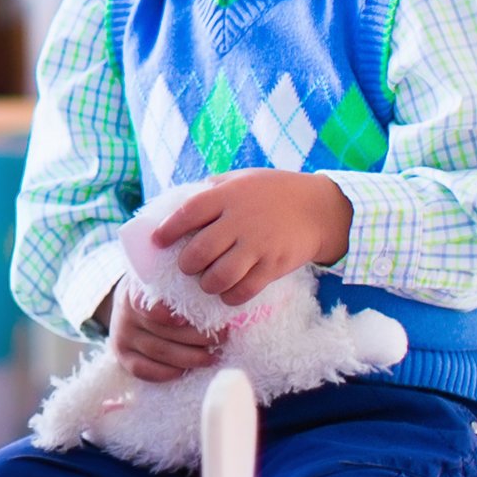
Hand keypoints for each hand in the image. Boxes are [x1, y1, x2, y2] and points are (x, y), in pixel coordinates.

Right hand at [109, 287, 218, 383]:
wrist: (131, 306)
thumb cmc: (160, 293)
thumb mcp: (166, 281)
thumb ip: (183, 286)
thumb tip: (217, 296)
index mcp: (136, 290)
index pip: (142, 302)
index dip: (162, 313)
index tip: (184, 319)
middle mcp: (126, 313)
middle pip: (160, 331)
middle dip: (195, 337)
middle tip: (221, 338)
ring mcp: (122, 336)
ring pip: (157, 352)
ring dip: (188, 357)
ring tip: (212, 357)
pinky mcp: (122, 356)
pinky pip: (142, 370)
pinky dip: (165, 373)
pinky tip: (184, 371)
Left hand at [150, 168, 353, 306]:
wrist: (317, 209)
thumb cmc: (271, 192)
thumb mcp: (241, 179)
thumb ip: (212, 190)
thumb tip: (176, 205)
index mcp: (228, 195)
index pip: (187, 213)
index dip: (167, 230)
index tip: (158, 241)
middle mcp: (240, 220)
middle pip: (198, 252)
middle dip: (187, 265)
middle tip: (188, 267)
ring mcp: (258, 245)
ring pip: (218, 277)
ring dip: (207, 284)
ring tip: (207, 281)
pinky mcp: (273, 266)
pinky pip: (243, 291)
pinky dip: (230, 297)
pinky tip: (228, 292)